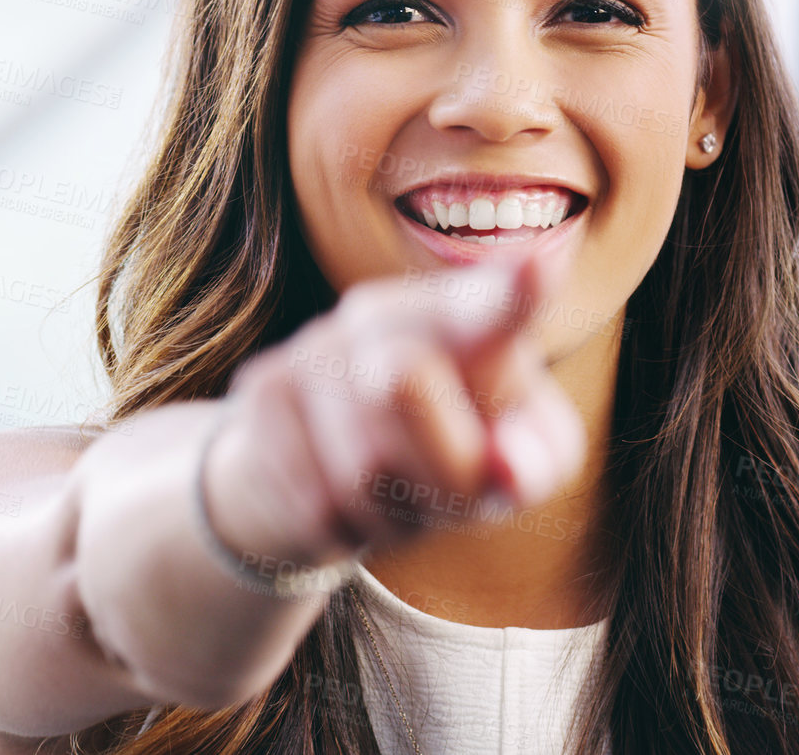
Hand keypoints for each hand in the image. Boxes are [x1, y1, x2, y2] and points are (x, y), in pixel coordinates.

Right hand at [201, 248, 587, 572]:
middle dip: (443, 467)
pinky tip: (349, 503)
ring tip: (397, 493)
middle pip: (404, 385)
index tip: (538, 270)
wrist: (305, 480)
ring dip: (396, 510)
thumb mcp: (508, 461)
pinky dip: (349, 528)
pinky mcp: (261, 397)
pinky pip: (318, 502)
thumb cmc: (442, 455)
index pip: (489, 304)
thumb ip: (535, 460)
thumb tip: (505, 470)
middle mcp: (377, 314)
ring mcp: (310, 351)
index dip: (513, 293)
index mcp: (460, 314)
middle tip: (457, 485)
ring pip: (361, 465)